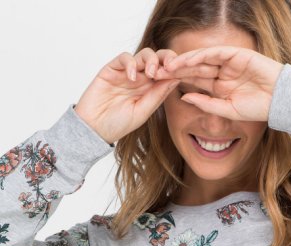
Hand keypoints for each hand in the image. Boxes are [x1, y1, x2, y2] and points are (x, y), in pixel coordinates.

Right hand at [74, 47, 219, 143]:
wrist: (94, 129)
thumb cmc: (118, 124)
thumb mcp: (143, 112)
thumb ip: (157, 95)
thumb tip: (175, 80)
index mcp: (151, 90)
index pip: (167, 73)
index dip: (175, 70)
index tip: (181, 73)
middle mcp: (141, 79)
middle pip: (158, 59)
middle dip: (167, 59)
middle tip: (170, 67)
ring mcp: (126, 73)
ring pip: (144, 55)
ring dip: (151, 61)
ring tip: (152, 74)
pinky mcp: (111, 69)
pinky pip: (124, 57)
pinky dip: (131, 63)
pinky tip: (133, 77)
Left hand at [159, 45, 283, 121]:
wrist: (280, 101)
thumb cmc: (258, 109)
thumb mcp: (227, 111)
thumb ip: (206, 104)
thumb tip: (183, 98)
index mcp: (219, 88)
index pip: (195, 82)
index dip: (178, 82)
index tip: (161, 85)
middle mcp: (222, 73)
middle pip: (195, 69)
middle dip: (176, 70)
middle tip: (157, 71)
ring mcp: (229, 63)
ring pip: (202, 59)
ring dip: (185, 61)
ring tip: (168, 65)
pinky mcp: (237, 54)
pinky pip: (215, 53)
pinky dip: (201, 56)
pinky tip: (187, 61)